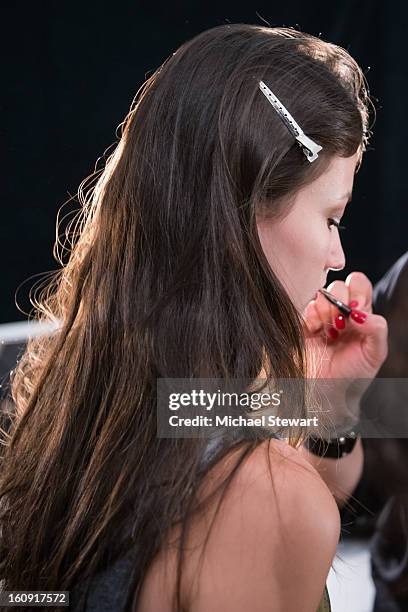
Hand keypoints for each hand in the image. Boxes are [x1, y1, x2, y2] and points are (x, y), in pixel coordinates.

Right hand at [302, 272, 387, 428]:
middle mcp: (340, 312)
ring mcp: (320, 318)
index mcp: (360, 315)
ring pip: (321, 294)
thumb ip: (376, 328)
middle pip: (338, 285)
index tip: (356, 308)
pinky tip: (316, 332)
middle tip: (341, 323)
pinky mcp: (303, 324)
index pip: (359, 284)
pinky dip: (312, 316)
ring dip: (326, 309)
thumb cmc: (354, 375)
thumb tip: (360, 312)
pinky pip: (306, 307)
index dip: (358, 290)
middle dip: (340, 300)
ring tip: (330, 330)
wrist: (327, 393)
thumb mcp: (376, 354)